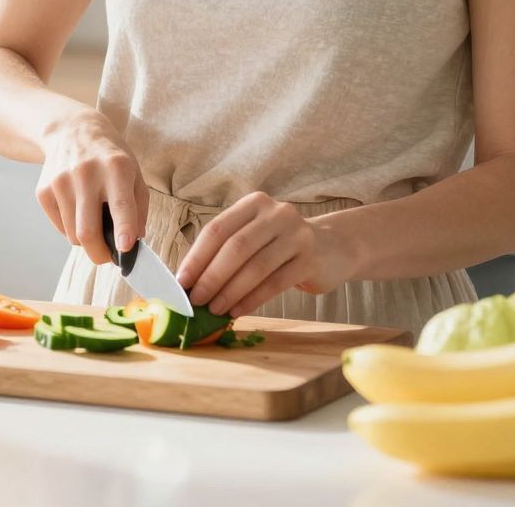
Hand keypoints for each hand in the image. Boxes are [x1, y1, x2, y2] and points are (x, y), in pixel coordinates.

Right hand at [36, 110, 146, 264]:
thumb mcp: (134, 173)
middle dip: (100, 254)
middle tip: (108, 257)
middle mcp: (86, 173)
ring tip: (95, 223)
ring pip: (73, 235)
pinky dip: (71, 229)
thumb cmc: (110, 157)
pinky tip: (78, 210)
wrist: (71, 131)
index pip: (119, 204)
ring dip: (87, 240)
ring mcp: (60, 182)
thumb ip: (138, 208)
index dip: (123, 229)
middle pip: (88, 231)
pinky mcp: (43, 191)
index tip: (125, 248)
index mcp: (116, 167)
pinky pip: (60, 227)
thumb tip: (133, 242)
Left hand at [175, 192, 357, 317]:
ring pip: (255, 267)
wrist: (333, 249)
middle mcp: (276, 214)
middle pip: (235, 247)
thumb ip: (226, 251)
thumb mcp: (256, 237)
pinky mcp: (310, 259)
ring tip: (214, 309)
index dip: (196, 257)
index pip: (217, 229)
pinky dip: (252, 299)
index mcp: (254, 204)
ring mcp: (296, 235)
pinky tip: (237, 311)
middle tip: (196, 300)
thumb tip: (190, 282)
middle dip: (211, 276)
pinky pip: (275, 283)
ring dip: (230, 291)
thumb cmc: (281, 246)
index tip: (181, 282)